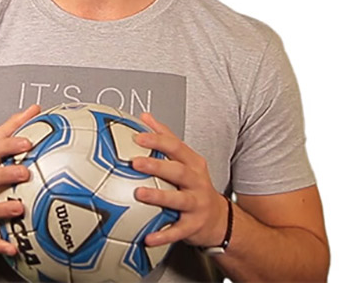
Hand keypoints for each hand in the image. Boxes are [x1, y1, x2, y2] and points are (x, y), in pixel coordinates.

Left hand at [131, 112, 228, 248]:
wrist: (220, 218)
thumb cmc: (195, 185)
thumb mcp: (185, 159)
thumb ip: (166, 138)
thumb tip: (145, 117)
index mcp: (192, 163)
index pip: (176, 146)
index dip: (157, 140)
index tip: (138, 136)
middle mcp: (196, 182)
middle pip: (177, 171)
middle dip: (157, 166)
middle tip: (135, 162)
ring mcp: (196, 203)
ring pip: (178, 200)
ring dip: (158, 197)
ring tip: (139, 194)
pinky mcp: (194, 226)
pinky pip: (177, 231)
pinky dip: (163, 235)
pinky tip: (147, 238)